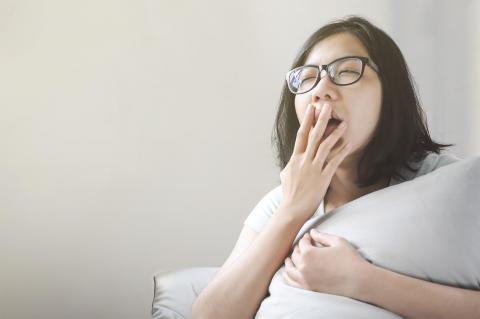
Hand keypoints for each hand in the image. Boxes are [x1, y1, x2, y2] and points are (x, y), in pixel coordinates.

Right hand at [279, 103, 349, 220]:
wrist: (292, 209)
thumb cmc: (289, 193)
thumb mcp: (286, 175)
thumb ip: (292, 164)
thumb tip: (294, 158)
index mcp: (294, 159)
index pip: (301, 135)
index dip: (307, 120)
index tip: (311, 108)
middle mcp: (304, 161)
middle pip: (313, 136)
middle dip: (321, 119)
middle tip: (328, 106)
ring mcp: (313, 169)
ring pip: (325, 146)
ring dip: (335, 134)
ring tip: (344, 124)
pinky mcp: (323, 178)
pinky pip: (333, 162)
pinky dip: (341, 152)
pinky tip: (349, 144)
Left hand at [282, 229, 370, 297]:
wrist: (359, 280)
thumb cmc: (350, 259)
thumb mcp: (337, 241)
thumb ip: (322, 236)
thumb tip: (312, 232)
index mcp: (309, 253)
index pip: (302, 243)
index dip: (306, 238)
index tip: (309, 237)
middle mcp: (304, 266)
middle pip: (294, 255)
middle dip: (298, 249)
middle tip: (303, 247)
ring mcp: (304, 279)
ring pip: (289, 269)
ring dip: (289, 262)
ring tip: (290, 259)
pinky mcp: (308, 288)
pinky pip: (291, 283)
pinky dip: (288, 276)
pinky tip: (290, 272)